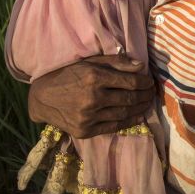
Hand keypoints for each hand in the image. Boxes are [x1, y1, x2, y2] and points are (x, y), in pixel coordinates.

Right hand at [28, 55, 154, 138]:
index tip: (150, 82)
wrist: (42, 98)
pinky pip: (113, 127)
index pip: (130, 82)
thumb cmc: (68, 75)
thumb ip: (117, 63)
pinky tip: (137, 116)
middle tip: (152, 93)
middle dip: (145, 96)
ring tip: (147, 103)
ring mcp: (88, 117)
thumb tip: (141, 66)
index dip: (145, 82)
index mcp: (94, 77)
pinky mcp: (85, 131)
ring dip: (140, 108)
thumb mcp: (91, 62)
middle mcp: (92, 98)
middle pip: (130, 98)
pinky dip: (129, 121)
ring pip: (124, 113)